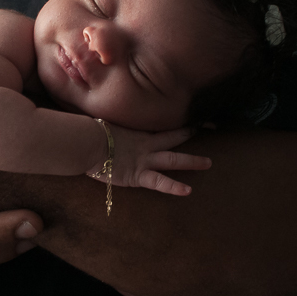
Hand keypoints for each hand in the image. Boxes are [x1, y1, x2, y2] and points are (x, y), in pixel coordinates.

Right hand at [88, 125, 210, 195]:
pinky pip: (159, 181)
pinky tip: (188, 191)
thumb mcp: (101, 125)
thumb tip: (90, 104)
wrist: (85, 142)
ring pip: (173, 158)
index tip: (191, 113)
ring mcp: (144, 159)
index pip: (162, 124)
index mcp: (137, 132)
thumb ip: (105, 122)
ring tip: (209, 163)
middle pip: (174, 136)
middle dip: (192, 131)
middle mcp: (145, 144)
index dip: (176, 119)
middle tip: (212, 126)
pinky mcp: (137, 175)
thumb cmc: (88, 133)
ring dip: (192, 160)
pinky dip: (174, 187)